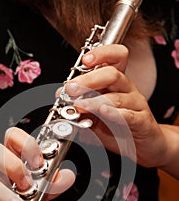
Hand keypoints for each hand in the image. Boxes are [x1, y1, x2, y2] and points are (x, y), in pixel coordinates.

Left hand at [65, 44, 166, 166]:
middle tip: (71, 88)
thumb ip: (80, 105)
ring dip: (95, 101)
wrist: (141, 146)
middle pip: (113, 74)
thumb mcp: (94, 115)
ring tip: (80, 106)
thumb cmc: (119, 128)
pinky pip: (129, 115)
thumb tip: (59, 94)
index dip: (101, 54)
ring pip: (117, 97)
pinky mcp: (142, 121)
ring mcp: (136, 105)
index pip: (115, 57)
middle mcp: (127, 89)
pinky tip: (103, 112)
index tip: (84, 60)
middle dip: (89, 79)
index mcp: (116, 82)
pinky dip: (114, 113)